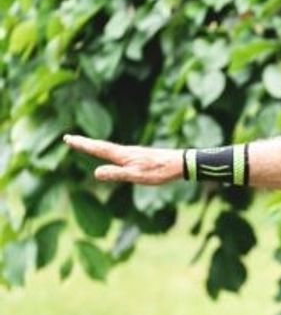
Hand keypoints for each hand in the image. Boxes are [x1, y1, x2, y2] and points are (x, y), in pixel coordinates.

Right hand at [63, 135, 182, 184]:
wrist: (179, 163)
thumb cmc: (159, 171)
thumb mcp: (137, 176)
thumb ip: (117, 174)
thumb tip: (95, 173)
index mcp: (123, 155)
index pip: (97, 149)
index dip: (82, 144)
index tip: (67, 138)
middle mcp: (126, 151)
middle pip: (101, 146)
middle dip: (84, 143)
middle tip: (69, 138)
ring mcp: (133, 152)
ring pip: (109, 148)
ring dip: (95, 146)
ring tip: (84, 144)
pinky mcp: (140, 155)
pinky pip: (118, 152)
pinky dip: (107, 150)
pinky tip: (111, 154)